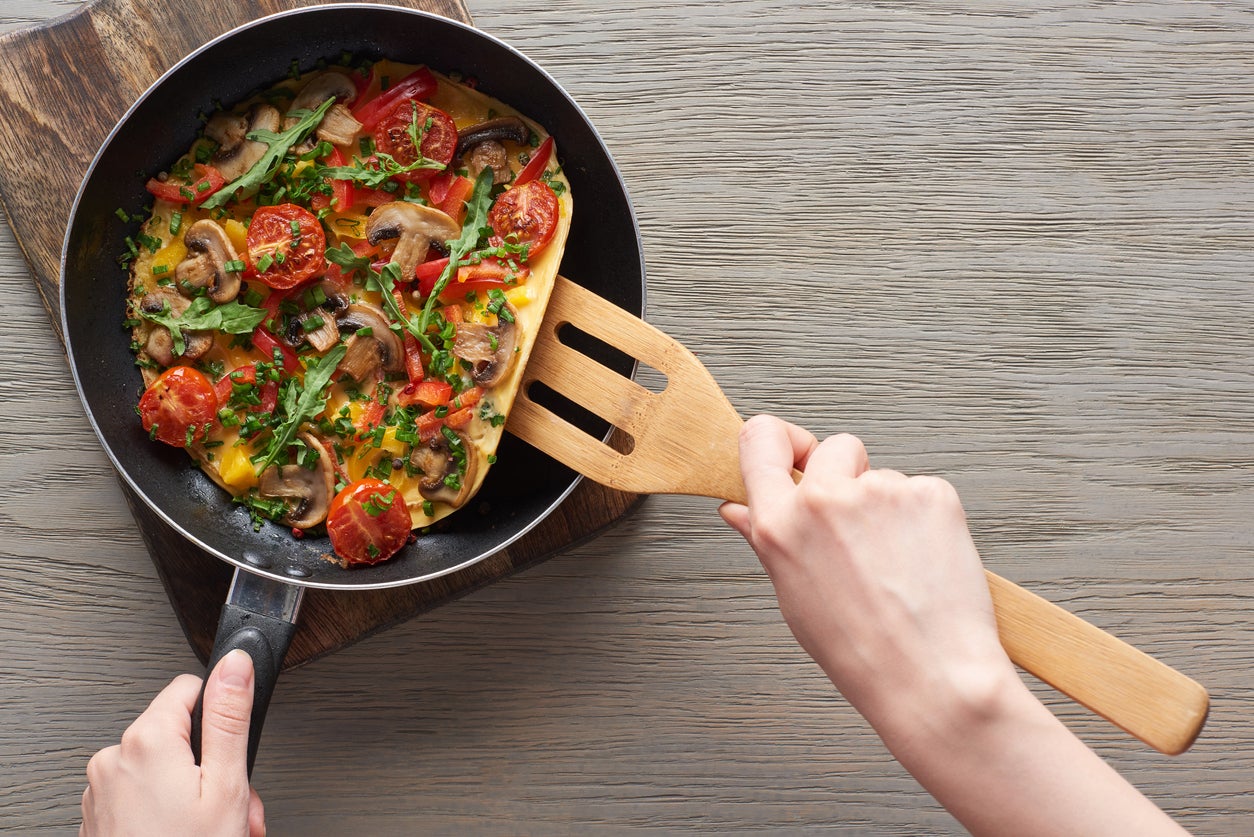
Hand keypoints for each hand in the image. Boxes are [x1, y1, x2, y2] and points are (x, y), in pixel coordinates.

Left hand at [82, 649, 265, 836]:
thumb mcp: (227, 783)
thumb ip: (230, 716)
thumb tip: (235, 663)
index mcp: (147, 740)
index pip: (191, 687)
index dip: (222, 714)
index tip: (234, 746)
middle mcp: (114, 759)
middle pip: (181, 734)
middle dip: (215, 765)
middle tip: (236, 804)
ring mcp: (102, 791)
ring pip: (164, 767)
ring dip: (197, 792)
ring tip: (216, 828)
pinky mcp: (100, 817)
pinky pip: (142, 794)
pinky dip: (170, 810)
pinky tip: (190, 833)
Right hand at [721, 416, 1184, 835]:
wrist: (932, 678)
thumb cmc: (862, 651)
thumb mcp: (794, 597)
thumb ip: (767, 539)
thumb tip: (740, 509)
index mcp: (780, 524)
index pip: (761, 438)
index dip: (780, 441)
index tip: (794, 453)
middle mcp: (826, 500)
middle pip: (833, 448)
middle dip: (845, 476)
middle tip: (858, 529)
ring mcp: (881, 491)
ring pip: (882, 475)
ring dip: (887, 506)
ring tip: (895, 564)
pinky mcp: (931, 494)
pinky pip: (921, 490)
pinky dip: (923, 519)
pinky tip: (922, 561)